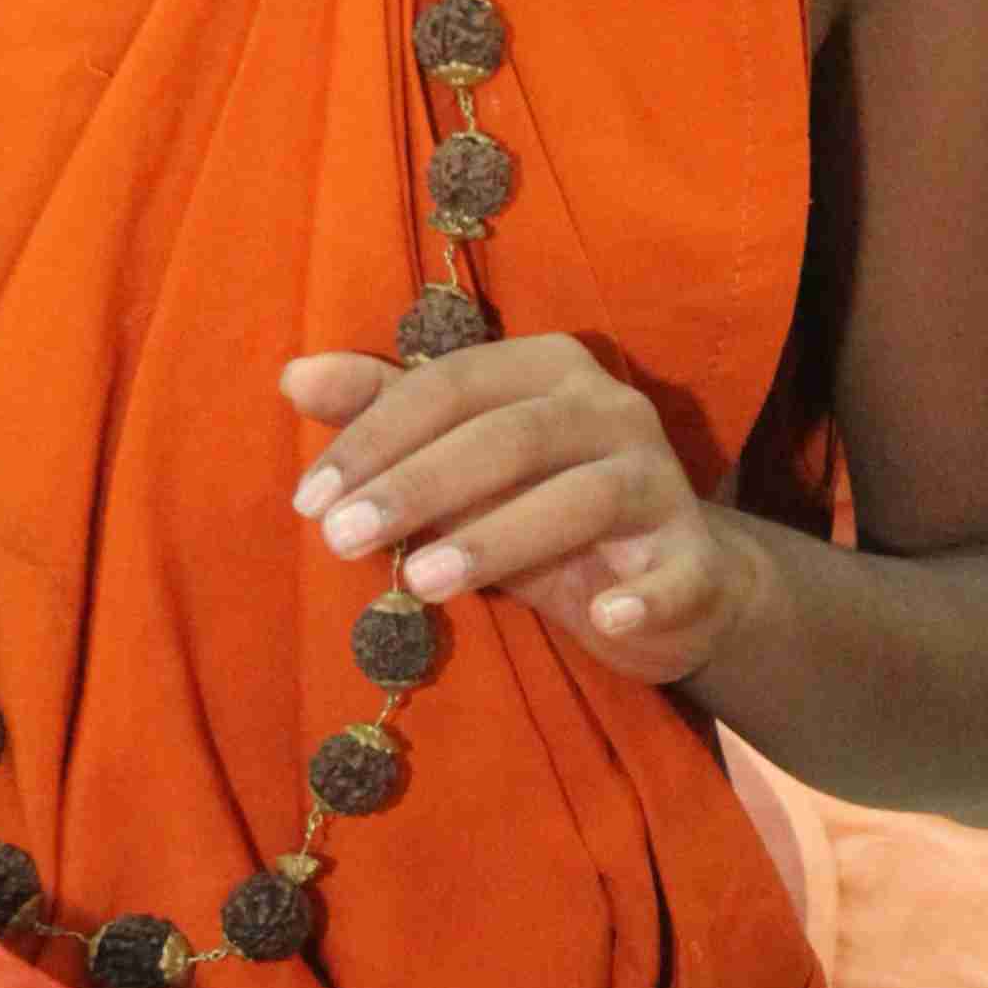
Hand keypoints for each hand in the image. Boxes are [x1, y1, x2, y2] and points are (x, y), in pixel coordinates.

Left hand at [284, 336, 756, 688]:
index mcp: (548, 369)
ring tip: (421, 583)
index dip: (376, 438)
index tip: (309, 501)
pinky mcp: (695, 558)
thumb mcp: (460, 460)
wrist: (668, 578)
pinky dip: (643, 597)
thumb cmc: (540, 506)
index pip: (451, 386)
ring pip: (581, 498)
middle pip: (510, 436)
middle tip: (342, 539)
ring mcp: (659, 481)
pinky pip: (675, 575)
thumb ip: (387, 415)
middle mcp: (610, 409)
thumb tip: (293, 376)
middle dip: (419, 485)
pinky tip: (604, 618)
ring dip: (498, 539)